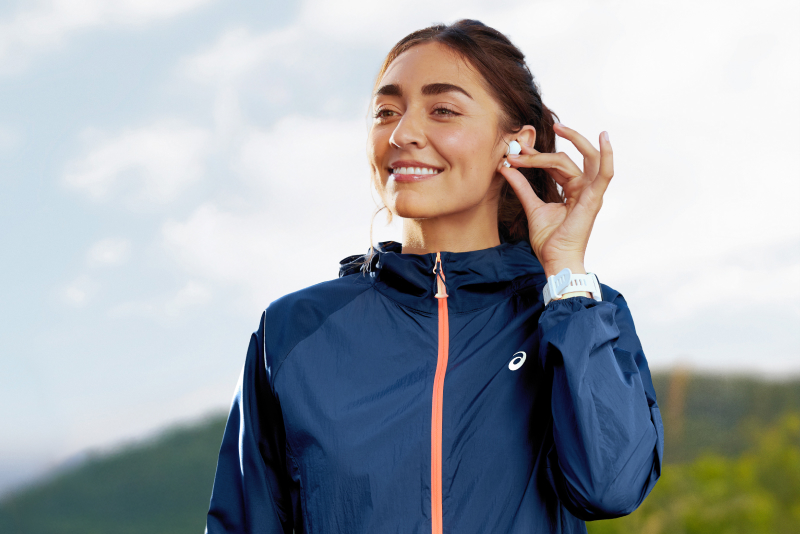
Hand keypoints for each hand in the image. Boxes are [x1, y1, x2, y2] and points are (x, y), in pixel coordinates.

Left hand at [499, 123, 612, 278]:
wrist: (555, 260)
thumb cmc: (549, 241)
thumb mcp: (532, 207)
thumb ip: (522, 187)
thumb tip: (506, 167)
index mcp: (573, 191)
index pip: (556, 165)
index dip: (535, 157)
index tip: (514, 154)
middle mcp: (584, 189)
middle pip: (565, 159)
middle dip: (542, 151)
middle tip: (522, 143)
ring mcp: (591, 193)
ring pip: (581, 159)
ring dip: (569, 143)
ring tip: (559, 126)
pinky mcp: (594, 199)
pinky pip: (605, 173)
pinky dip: (607, 155)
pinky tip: (604, 137)